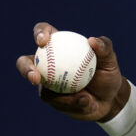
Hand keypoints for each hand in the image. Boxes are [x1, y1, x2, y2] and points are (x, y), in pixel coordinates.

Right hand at [16, 22, 130, 121]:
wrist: (109, 100)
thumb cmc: (108, 75)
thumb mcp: (110, 61)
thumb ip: (105, 48)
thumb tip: (92, 40)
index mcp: (59, 46)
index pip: (44, 33)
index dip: (39, 33)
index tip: (43, 41)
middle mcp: (48, 63)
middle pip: (25, 62)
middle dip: (26, 68)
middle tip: (35, 77)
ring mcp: (46, 82)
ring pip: (41, 88)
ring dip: (61, 94)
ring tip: (80, 97)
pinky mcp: (51, 99)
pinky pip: (56, 101)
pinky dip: (72, 102)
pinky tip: (86, 102)